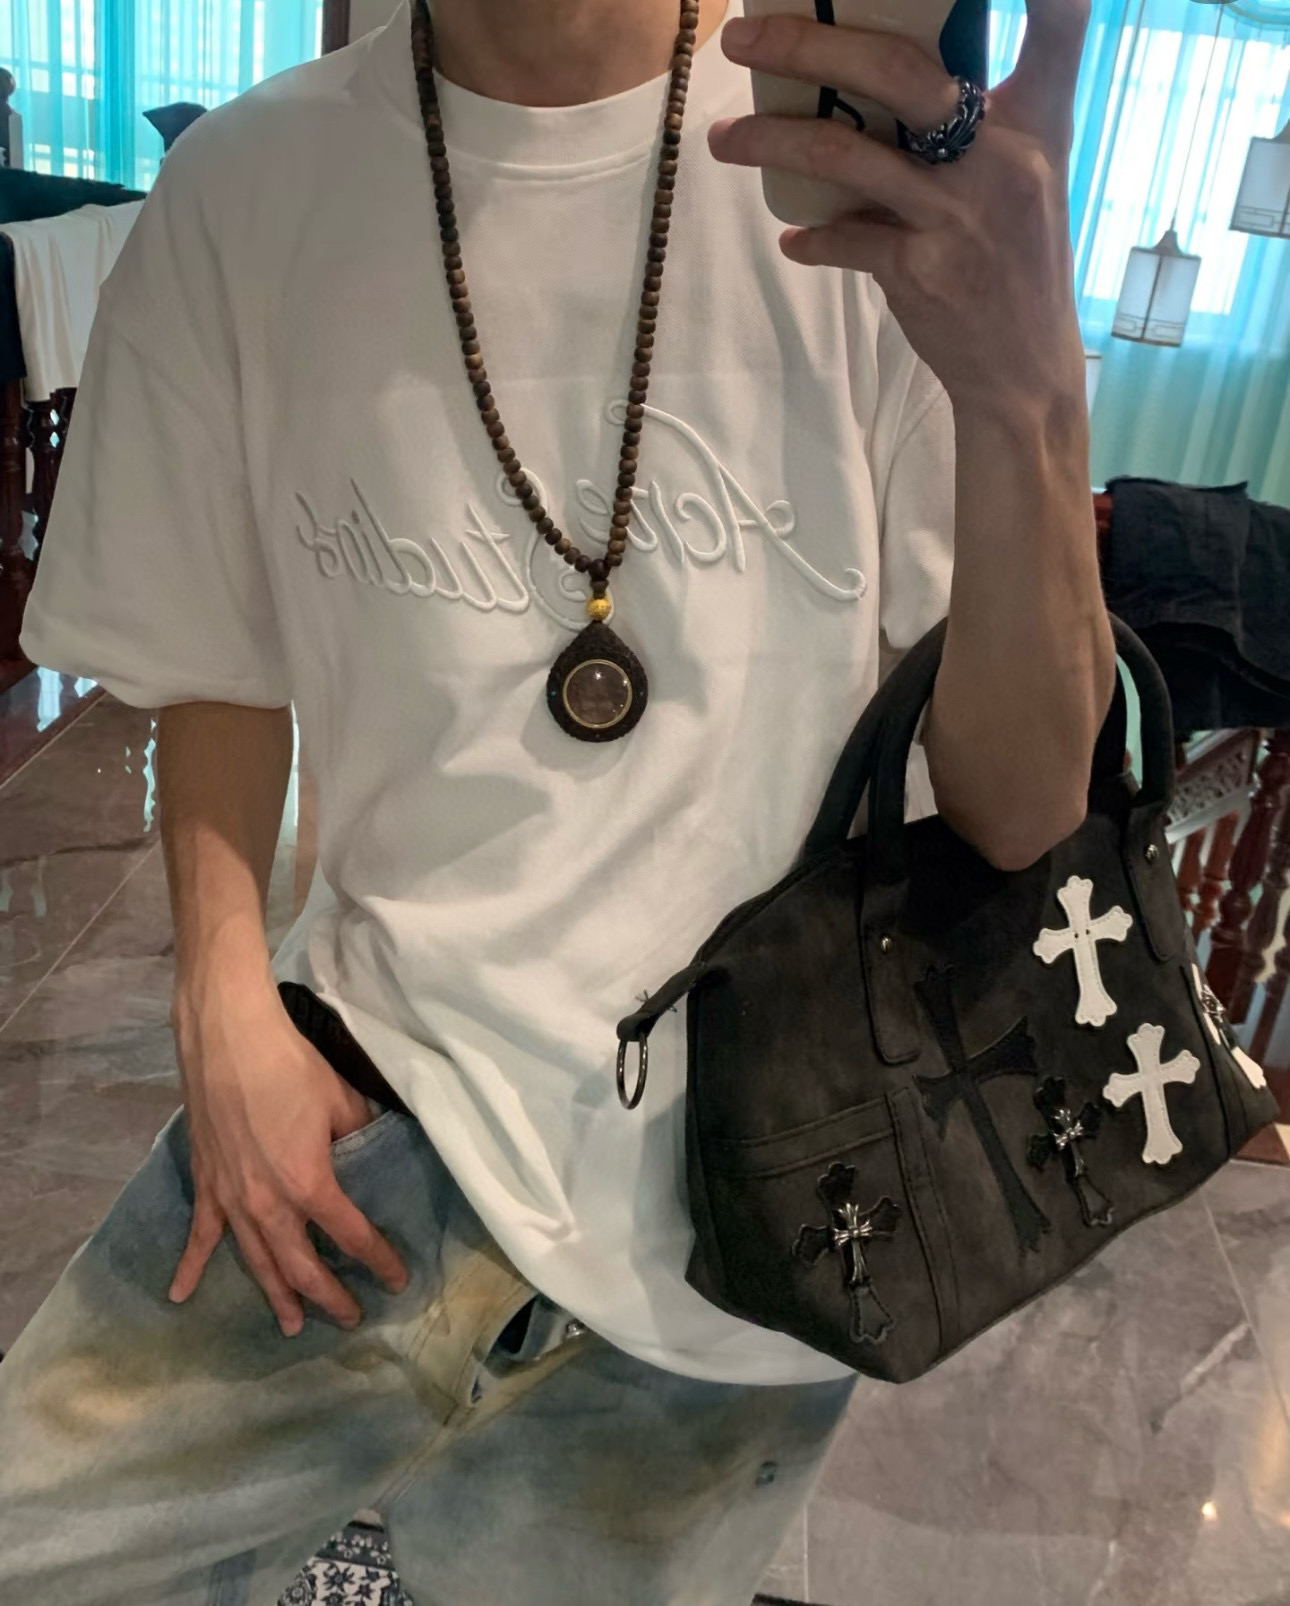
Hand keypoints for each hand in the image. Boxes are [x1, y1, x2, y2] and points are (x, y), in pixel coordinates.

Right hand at [168, 985, 409, 1336]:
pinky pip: (199, 1235)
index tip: (397, 1279)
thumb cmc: (289, 1066)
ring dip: (276, 1296)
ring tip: (293, 1325)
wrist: (229, 1039)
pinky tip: (179, 1295)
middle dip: (329, 1297)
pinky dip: (189, 1266)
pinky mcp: (204, 1185)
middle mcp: (268, 1205)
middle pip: (302, 1267)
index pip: (352, 1236)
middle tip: (351, 1317)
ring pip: (256, 1262)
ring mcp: (230, 1200)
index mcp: (309, 1185)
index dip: (379, 1260)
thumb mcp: (342, 1102)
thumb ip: (361, 1134)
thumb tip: (374, 1149)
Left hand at [709, 0, 1091, 418]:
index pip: (1057, 26)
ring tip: (723, 138)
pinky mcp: (920, 271)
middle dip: (809, 45)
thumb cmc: (1019, 262)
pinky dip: (812, 240)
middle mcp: (1001, 158)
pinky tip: (793, 242)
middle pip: (896, 73)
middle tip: (742, 36)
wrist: (1024, 369)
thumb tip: (884, 75)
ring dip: (770, 141)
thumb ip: (979, 118)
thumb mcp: (1030, 174)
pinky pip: (844, 240)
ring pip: (845, 156)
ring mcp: (957, 215)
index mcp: (1036, 121)